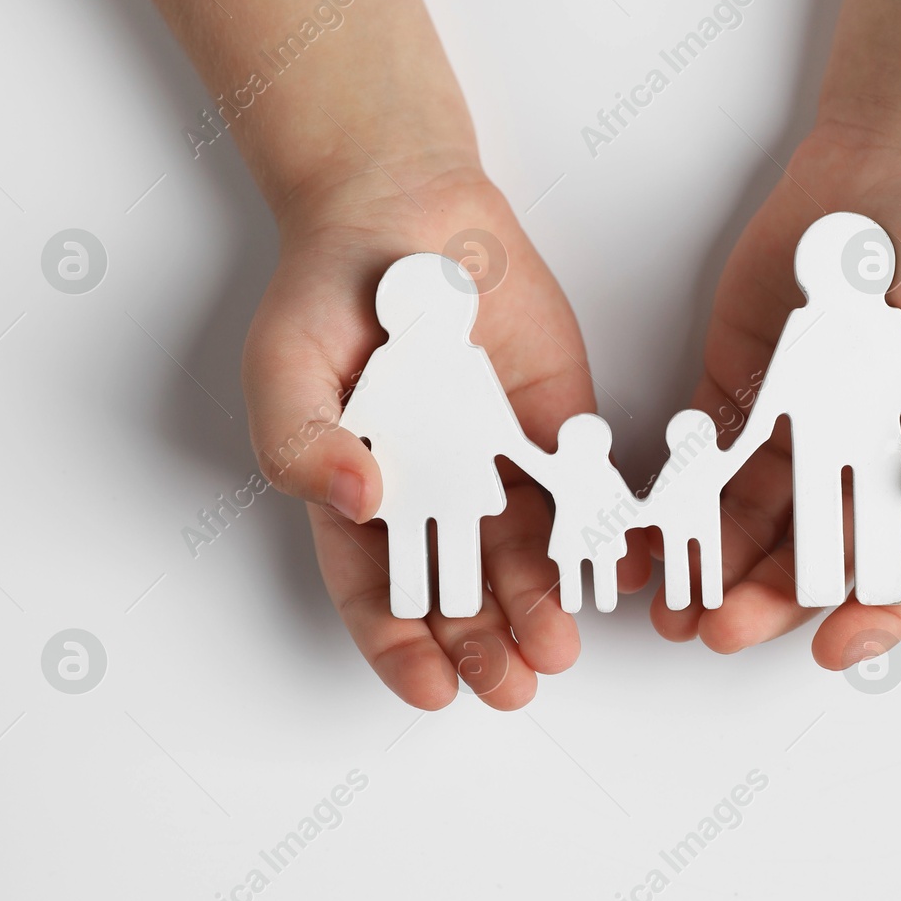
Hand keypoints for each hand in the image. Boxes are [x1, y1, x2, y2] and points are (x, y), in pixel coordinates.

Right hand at [246, 163, 649, 709]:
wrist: (401, 210)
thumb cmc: (325, 294)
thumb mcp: (282, 371)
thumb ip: (303, 445)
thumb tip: (358, 501)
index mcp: (365, 497)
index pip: (381, 596)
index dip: (402, 649)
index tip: (432, 691)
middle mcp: (437, 495)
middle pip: (462, 591)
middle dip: (485, 644)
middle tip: (512, 683)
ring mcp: (500, 464)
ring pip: (528, 555)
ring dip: (544, 606)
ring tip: (558, 646)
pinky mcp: (557, 425)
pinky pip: (584, 489)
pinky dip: (604, 532)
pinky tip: (617, 570)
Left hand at [650, 122, 900, 667]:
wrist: (888, 162)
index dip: (879, 613)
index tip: (837, 646)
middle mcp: (857, 458)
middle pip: (813, 554)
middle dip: (770, 601)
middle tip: (722, 629)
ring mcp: (794, 429)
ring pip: (751, 522)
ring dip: (715, 570)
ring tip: (676, 610)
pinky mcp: (737, 393)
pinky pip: (703, 462)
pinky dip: (679, 502)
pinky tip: (655, 535)